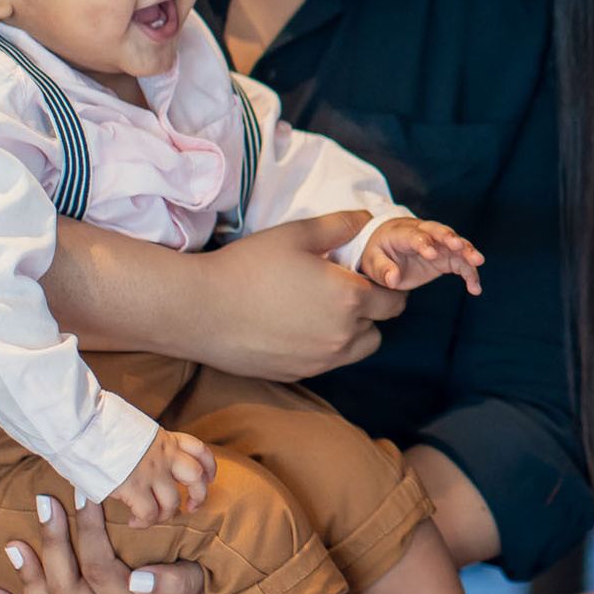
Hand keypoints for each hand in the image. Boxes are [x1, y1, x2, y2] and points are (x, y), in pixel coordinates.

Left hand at [0, 493, 211, 593]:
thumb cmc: (202, 578)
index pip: (104, 571)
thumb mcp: (202, 579)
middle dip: (55, 542)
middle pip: (71, 587)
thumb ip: (176, 583)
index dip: (89, 533)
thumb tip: (137, 581)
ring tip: (13, 543)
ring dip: (29, 577)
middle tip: (47, 502)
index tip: (85, 493)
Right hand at [108, 428, 211, 528]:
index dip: (209, 466)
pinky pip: (149, 514)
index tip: (210, 479)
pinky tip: (133, 523)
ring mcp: (151, 471)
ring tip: (152, 518)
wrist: (83, 425)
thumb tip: (139, 460)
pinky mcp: (133, 486)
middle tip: (191, 508)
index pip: (199, 449)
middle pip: (196, 477)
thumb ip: (145, 446)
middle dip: (199, 496)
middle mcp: (163, 454)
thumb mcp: (133, 430)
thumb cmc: (99, 428)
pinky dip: (144, 523)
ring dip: (165, 515)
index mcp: (164, 438)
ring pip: (173, 501)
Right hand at [195, 211, 405, 380]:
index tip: (367, 275)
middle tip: (344, 290)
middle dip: (371, 309)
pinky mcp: (297, 375)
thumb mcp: (296, 234)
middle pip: (380, 326)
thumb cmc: (247, 266)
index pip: (393, 299)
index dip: (385, 284)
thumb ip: (339, 226)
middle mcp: (342, 335)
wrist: (199, 310)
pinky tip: (298, 327)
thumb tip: (366, 219)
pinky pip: (327, 362)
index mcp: (349, 298)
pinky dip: (324, 347)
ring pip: (357, 349)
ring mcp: (320, 361)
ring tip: (323, 309)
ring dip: (352, 331)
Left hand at [359, 217, 484, 295]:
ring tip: (478, 262)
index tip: (431, 255)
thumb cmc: (378, 252)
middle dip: (450, 238)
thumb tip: (392, 279)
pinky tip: (475, 288)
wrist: (387, 245)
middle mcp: (424, 234)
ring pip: (456, 244)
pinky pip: (461, 263)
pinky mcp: (446, 257)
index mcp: (402, 233)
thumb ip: (382, 270)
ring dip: (467, 252)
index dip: (423, 243)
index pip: (415, 236)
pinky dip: (470, 273)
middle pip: (440, 231)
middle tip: (459, 246)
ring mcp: (437, 244)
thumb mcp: (372, 262)